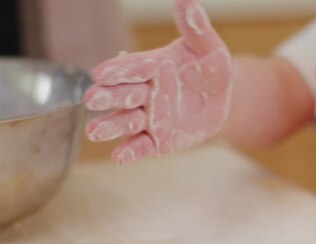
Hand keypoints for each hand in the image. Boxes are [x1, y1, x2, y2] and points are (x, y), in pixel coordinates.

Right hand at [85, 0, 232, 163]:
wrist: (223, 100)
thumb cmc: (211, 68)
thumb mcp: (208, 48)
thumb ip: (196, 28)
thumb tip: (186, 1)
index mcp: (152, 66)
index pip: (132, 68)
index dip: (118, 71)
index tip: (101, 73)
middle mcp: (145, 92)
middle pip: (122, 95)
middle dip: (108, 98)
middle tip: (92, 99)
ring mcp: (148, 118)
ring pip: (126, 122)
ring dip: (110, 127)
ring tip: (94, 131)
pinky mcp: (157, 140)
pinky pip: (141, 146)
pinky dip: (130, 152)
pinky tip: (119, 156)